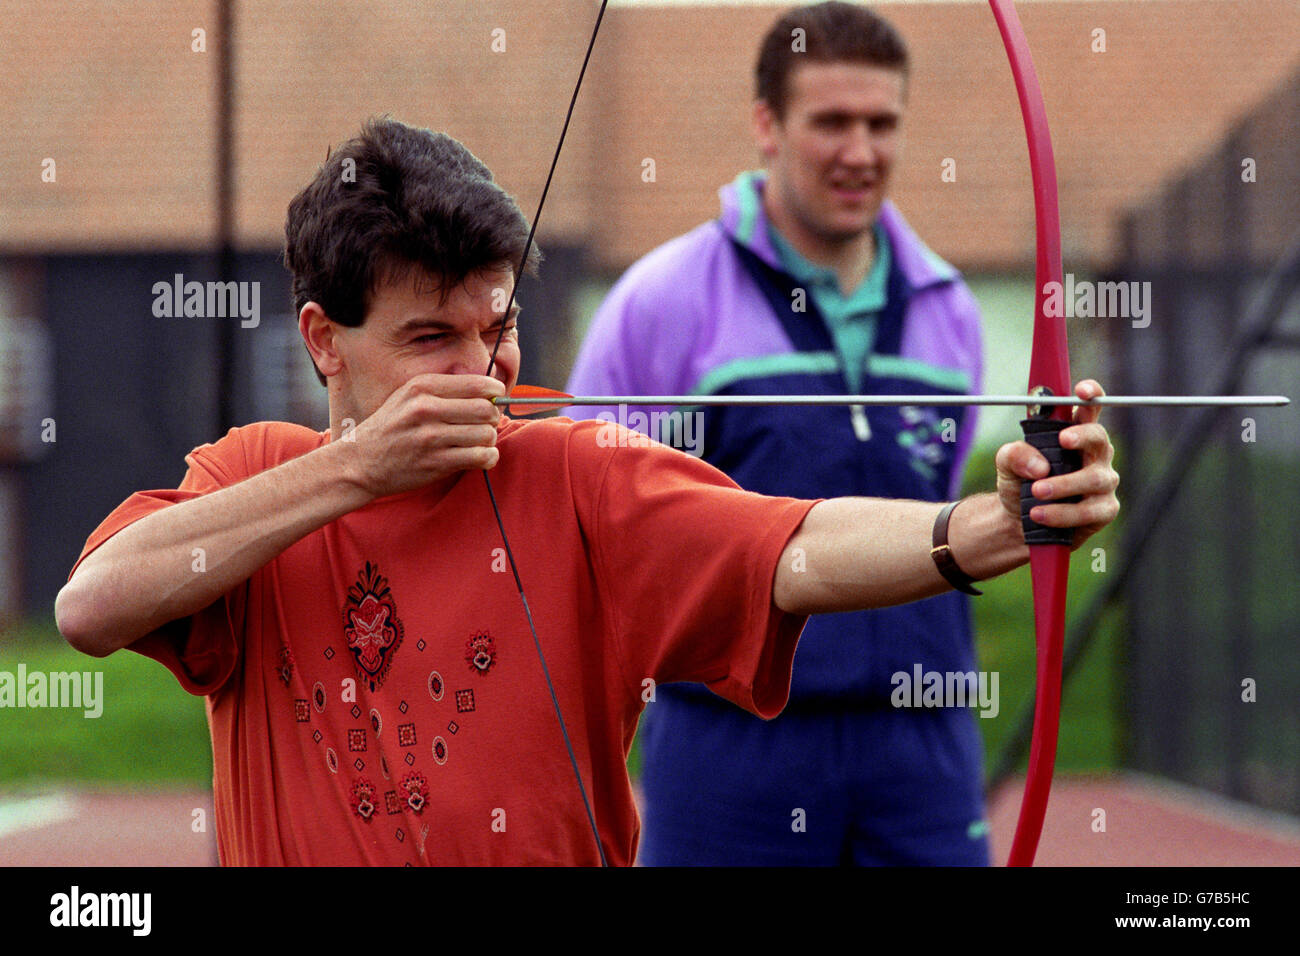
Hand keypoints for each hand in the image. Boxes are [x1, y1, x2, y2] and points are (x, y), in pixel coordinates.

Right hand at [348, 373, 504, 497]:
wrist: (360, 462)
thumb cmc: (391, 428)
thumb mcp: (408, 396)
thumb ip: (443, 390)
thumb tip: (489, 391)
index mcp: (422, 387)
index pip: (478, 384)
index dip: (496, 392)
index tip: (496, 399)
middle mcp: (426, 409)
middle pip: (486, 409)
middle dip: (493, 417)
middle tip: (486, 424)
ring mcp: (431, 437)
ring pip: (486, 434)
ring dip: (490, 440)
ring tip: (480, 442)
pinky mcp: (436, 462)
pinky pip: (480, 457)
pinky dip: (488, 458)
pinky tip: (481, 457)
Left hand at [994, 379, 1119, 549]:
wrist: (1018, 522)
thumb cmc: (1020, 484)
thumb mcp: (1007, 464)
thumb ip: (1015, 454)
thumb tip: (1039, 466)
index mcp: (1074, 434)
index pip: (1089, 408)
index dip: (1091, 395)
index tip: (1081, 391)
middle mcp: (1094, 455)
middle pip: (1099, 438)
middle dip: (1082, 436)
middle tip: (1062, 440)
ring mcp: (1103, 482)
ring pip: (1094, 479)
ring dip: (1063, 485)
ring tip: (1035, 492)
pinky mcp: (1104, 510)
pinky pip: (1089, 511)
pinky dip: (1062, 513)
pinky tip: (1040, 514)